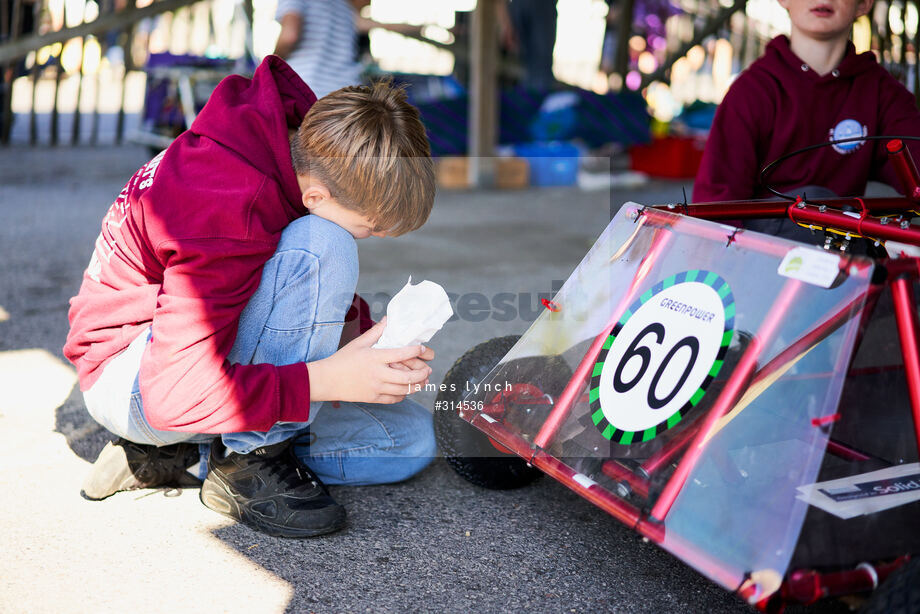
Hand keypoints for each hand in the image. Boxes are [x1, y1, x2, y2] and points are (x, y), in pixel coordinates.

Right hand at [308, 319, 431, 403]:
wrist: (327, 380)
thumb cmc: (342, 359)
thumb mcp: (359, 343)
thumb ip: (376, 332)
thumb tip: (388, 319)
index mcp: (375, 357)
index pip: (402, 353)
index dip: (416, 351)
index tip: (422, 349)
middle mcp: (378, 374)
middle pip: (408, 377)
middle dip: (422, 374)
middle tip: (428, 370)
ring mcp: (376, 388)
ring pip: (404, 390)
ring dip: (417, 386)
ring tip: (423, 381)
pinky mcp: (373, 398)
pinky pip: (394, 399)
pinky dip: (404, 395)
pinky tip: (407, 390)